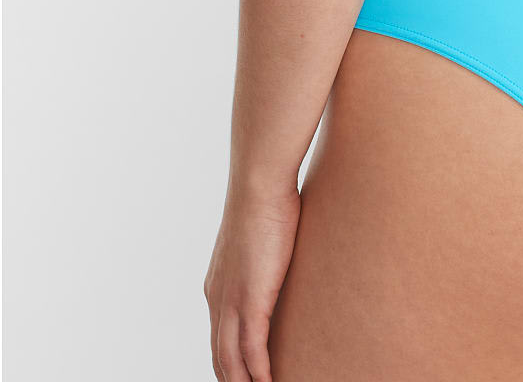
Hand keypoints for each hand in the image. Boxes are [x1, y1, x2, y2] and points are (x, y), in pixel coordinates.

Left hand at [204, 185, 300, 381]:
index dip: (227, 364)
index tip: (239, 378)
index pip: (217, 339)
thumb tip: (280, 257)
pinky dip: (260, 372)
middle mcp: (217, 299)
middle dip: (232, 380)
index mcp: (217, 286)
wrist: (259, 185)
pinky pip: (252, 349)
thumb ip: (263, 258)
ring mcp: (232, 301)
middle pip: (220, 357)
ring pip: (231, 359)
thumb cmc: (265, 200)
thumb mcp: (259, 238)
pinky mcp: (251, 299)